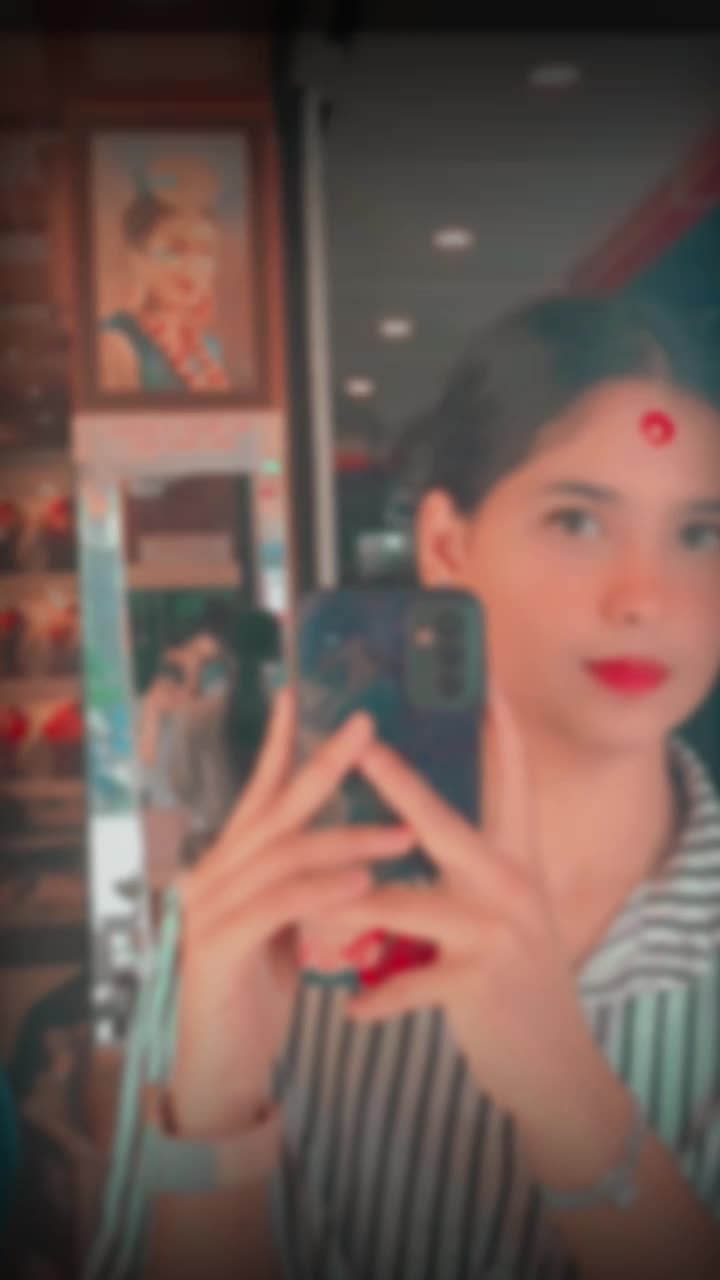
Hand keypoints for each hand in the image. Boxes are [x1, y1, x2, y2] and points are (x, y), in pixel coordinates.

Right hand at [170, 688, 414, 1138]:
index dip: (281, 744)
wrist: (218, 1066)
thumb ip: (304, 882)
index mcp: (233, 863)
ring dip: (346, 839)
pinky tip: (361, 884)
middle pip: (274, 807)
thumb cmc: (258, 989)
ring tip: (402, 834)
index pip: (260, 793)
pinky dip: (321, 890)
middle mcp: (214, 874)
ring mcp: (209, 908)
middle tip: (367, 725)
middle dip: (322, 764)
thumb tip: (352, 848)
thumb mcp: (287, 924)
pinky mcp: (216, 947)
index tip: (301, 695)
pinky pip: (277, 905)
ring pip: (284, 854)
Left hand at [326, 684, 616, 1159]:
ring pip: (406, 905)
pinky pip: (412, 983)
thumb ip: (475, 870)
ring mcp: (497, 932)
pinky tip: (351, 1008)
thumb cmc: (515, 980)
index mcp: (516, 863)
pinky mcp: (480, 982)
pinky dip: (378, 998)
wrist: (554, 1063)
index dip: (503, 737)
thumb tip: (423, 829)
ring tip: (300, 903)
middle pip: (446, 823)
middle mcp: (510, 886)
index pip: (511, 787)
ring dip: (347, 905)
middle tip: (362, 744)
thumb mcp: (508, 914)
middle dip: (400, 783)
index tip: (486, 688)